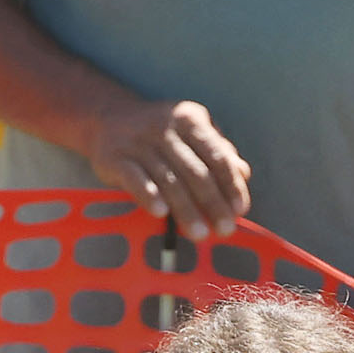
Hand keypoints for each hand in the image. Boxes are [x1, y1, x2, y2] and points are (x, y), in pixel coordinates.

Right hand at [77, 94, 248, 240]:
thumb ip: (219, 152)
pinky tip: (161, 214)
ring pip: (168, 179)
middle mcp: (164, 127)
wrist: (109, 118)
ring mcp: (138, 141)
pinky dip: (149, 196)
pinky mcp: (114, 157)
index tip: (240, 210)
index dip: (230, 184)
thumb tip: (244, 173)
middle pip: (195, 171)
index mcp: (189, 119)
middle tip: (225, 229)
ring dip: (186, 209)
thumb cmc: (161, 133)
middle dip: (213, 203)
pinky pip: (135, 179)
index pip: (216, 155)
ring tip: (199, 234)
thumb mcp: (192, 133)